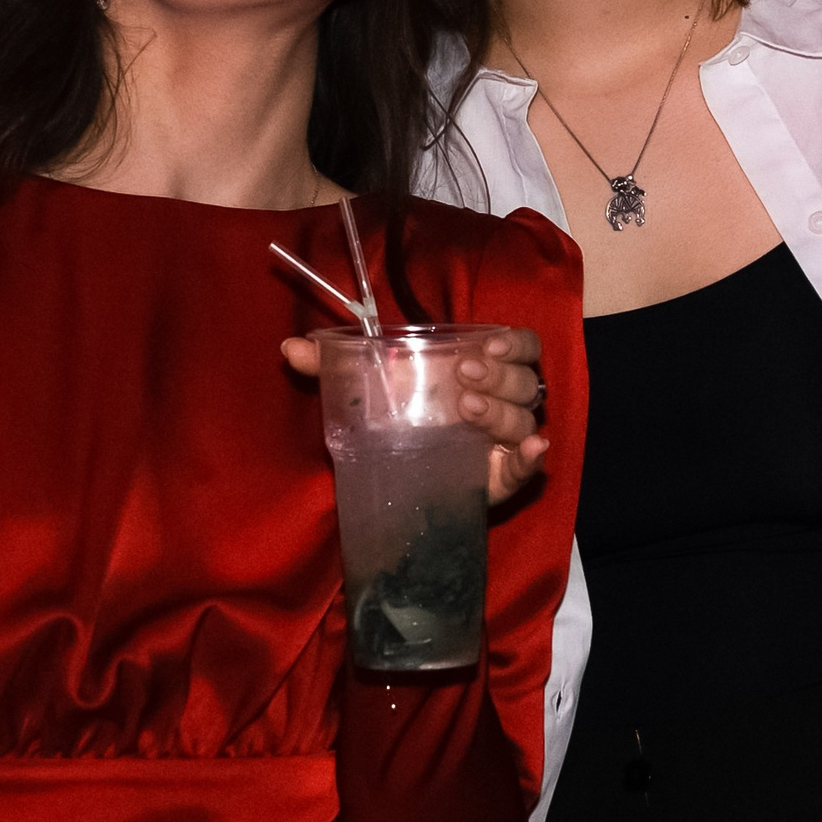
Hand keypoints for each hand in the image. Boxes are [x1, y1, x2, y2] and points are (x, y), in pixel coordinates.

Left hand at [282, 324, 548, 504]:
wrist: (392, 476)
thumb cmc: (393, 417)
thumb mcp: (365, 388)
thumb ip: (331, 365)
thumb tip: (289, 347)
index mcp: (481, 369)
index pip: (521, 347)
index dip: (514, 344)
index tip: (488, 345)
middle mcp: (500, 401)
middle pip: (524, 382)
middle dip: (498, 376)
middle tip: (462, 376)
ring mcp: (502, 441)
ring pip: (522, 419)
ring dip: (501, 411)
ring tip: (465, 408)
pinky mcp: (500, 477)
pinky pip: (528, 467)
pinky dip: (532, 457)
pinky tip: (532, 450)